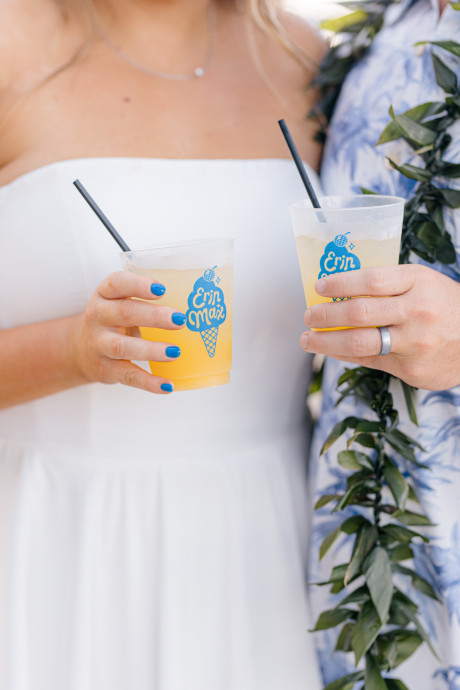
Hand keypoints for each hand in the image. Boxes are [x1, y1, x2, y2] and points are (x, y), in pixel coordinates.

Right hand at [71, 271, 184, 393]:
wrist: (82, 349)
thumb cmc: (116, 320)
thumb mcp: (122, 302)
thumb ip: (149, 301)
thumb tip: (198, 304)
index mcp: (105, 294)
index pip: (117, 283)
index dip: (138, 285)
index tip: (162, 289)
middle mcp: (98, 316)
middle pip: (124, 313)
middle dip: (154, 316)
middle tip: (180, 320)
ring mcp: (99, 344)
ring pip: (122, 346)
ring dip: (150, 350)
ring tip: (175, 352)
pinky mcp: (105, 369)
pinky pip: (127, 376)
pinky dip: (148, 382)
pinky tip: (167, 385)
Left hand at [300, 264, 459, 389]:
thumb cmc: (444, 305)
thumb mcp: (423, 283)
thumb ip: (388, 286)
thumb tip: (338, 292)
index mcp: (418, 282)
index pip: (371, 281)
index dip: (340, 283)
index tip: (319, 287)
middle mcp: (417, 312)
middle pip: (358, 314)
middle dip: (325, 315)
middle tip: (308, 315)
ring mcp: (414, 343)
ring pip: (358, 343)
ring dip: (325, 341)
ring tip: (308, 338)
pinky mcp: (411, 368)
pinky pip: (369, 360)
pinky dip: (346, 355)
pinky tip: (333, 349)